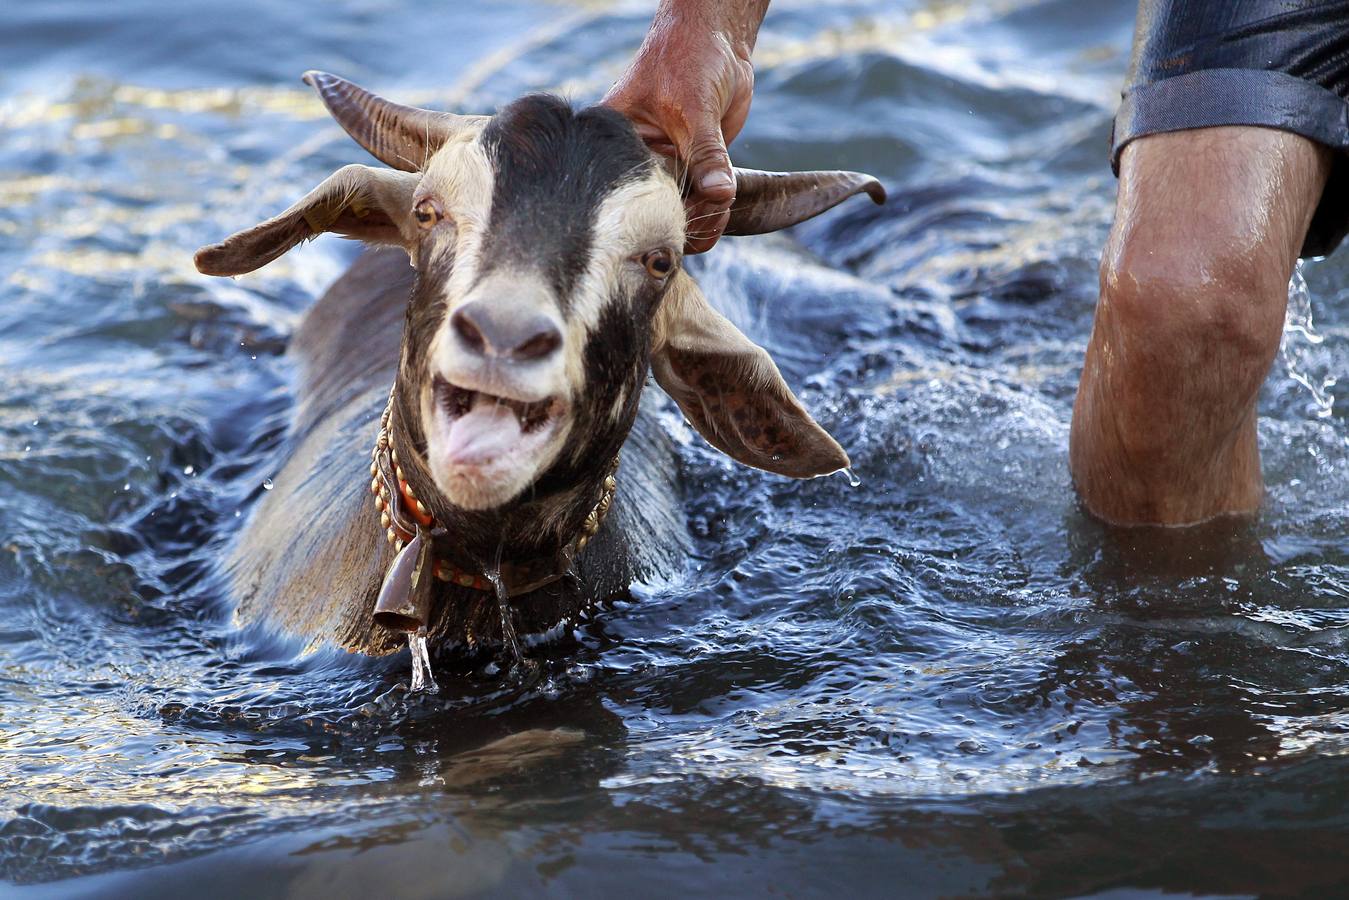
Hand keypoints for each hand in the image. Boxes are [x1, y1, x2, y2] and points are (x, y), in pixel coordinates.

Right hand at [603, 2, 763, 252]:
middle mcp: (638, 159)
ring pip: (681, 209)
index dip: (653, 211)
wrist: (717, 40)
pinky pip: (702, 199)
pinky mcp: (693, 167)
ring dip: (703, 213)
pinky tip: (725, 200)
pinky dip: (716, 206)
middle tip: (709, 208)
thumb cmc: (688, 58)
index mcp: (617, 143)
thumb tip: (719, 194)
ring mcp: (666, 166)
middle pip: (654, 209)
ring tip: (720, 201)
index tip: (681, 215)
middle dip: (682, 216)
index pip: (629, 192)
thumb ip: (706, 153)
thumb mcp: (694, 107)